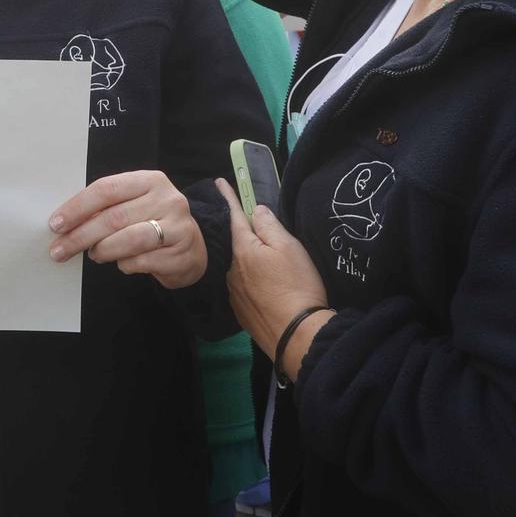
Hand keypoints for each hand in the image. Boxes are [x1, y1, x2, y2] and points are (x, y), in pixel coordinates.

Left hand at [48, 171, 206, 288]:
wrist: (191, 248)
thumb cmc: (152, 223)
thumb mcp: (134, 205)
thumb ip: (107, 208)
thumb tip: (65, 223)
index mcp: (150, 180)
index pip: (107, 189)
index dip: (77, 207)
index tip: (56, 224)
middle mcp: (167, 199)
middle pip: (113, 217)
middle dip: (80, 236)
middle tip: (59, 250)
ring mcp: (178, 226)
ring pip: (128, 240)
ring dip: (103, 250)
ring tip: (94, 255)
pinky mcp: (182, 253)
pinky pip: (142, 261)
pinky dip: (125, 264)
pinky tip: (122, 262)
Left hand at [220, 179, 329, 376]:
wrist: (297, 335)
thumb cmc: (296, 284)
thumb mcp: (288, 247)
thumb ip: (269, 226)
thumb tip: (255, 210)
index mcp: (243, 250)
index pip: (234, 216)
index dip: (229, 197)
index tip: (218, 182)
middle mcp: (231, 270)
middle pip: (237, 244)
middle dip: (245, 236)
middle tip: (258, 232)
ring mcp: (234, 293)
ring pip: (240, 267)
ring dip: (250, 262)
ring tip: (270, 266)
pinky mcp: (242, 312)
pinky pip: (245, 288)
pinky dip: (253, 283)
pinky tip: (267, 289)